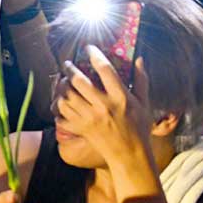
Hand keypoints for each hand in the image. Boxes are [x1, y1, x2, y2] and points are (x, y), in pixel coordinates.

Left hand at [57, 47, 155, 167]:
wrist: (130, 156)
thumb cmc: (139, 128)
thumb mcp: (144, 103)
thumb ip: (141, 80)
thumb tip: (139, 59)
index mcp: (120, 98)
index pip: (105, 69)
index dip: (94, 54)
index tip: (88, 47)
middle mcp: (103, 107)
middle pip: (79, 81)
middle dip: (70, 69)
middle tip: (67, 64)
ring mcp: (90, 119)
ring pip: (67, 96)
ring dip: (61, 86)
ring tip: (62, 81)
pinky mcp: (81, 129)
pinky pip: (62, 115)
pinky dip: (58, 107)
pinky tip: (61, 101)